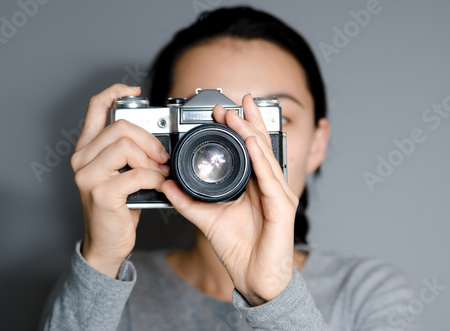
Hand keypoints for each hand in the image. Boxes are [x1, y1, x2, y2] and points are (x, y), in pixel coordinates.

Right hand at [71, 84, 169, 277]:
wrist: (106, 242)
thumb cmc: (116, 207)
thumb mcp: (120, 173)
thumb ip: (128, 153)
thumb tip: (157, 138)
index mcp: (86, 149)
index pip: (94, 108)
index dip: (113, 92)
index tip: (133, 89)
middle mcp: (81, 159)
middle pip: (119, 127)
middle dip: (149, 139)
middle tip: (162, 156)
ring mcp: (88, 176)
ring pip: (125, 147)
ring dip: (151, 159)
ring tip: (160, 172)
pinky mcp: (101, 194)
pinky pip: (136, 174)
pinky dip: (154, 178)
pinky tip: (159, 185)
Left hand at [161, 94, 298, 305]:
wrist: (254, 278)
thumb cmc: (239, 249)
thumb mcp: (208, 219)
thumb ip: (188, 201)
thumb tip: (167, 185)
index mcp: (255, 185)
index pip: (250, 149)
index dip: (240, 128)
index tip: (223, 111)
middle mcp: (269, 185)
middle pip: (260, 146)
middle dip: (246, 122)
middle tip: (232, 103)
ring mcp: (279, 194)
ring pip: (265, 157)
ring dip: (251, 133)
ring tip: (238, 116)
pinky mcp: (282, 208)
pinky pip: (270, 179)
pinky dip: (260, 159)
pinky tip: (251, 143)